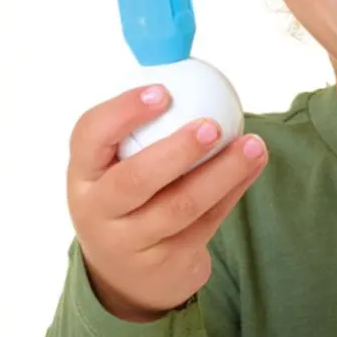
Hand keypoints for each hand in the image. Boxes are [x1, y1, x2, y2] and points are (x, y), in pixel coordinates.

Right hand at [67, 85, 267, 322]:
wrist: (126, 277)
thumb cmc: (126, 198)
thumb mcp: (114, 167)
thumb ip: (138, 128)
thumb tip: (180, 59)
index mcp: (82, 174)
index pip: (90, 137)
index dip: (122, 112)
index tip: (162, 90)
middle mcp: (98, 211)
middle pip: (135, 181)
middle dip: (176, 151)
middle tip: (212, 125)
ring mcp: (131, 242)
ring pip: (181, 207)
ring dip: (223, 173)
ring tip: (254, 145)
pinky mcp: (166, 262)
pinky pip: (206, 222)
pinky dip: (233, 190)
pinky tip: (253, 165)